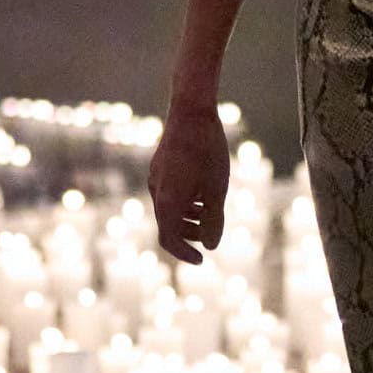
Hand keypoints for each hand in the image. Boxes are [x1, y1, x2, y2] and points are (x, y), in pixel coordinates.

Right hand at [149, 99, 230, 260]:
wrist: (191, 112)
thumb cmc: (207, 152)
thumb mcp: (216, 191)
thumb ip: (213, 221)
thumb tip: (211, 247)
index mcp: (167, 202)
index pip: (169, 240)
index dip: (185, 254)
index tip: (202, 260)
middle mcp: (156, 191)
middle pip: (168, 225)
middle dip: (189, 235)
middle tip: (211, 236)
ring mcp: (156, 177)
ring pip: (169, 207)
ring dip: (188, 217)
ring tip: (209, 213)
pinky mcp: (160, 165)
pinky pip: (168, 192)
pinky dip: (184, 201)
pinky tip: (203, 192)